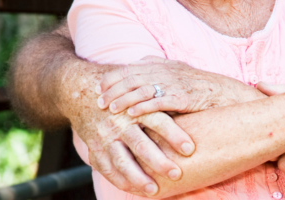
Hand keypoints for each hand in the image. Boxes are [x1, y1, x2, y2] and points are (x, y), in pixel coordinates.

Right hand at [70, 84, 194, 195]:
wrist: (85, 95)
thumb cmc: (126, 98)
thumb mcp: (142, 94)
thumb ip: (163, 103)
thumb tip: (199, 110)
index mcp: (137, 107)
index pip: (158, 120)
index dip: (174, 135)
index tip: (190, 149)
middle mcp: (120, 122)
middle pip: (141, 143)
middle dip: (159, 161)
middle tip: (177, 174)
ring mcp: (106, 137)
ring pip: (122, 160)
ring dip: (138, 177)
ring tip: (154, 190)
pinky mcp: (95, 150)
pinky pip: (108, 170)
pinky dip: (121, 181)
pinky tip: (136, 191)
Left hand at [98, 55, 256, 116]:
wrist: (226, 93)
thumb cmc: (200, 85)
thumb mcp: (178, 71)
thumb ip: (158, 66)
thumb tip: (138, 62)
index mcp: (163, 64)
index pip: (131, 68)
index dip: (113, 77)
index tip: (99, 87)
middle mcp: (167, 71)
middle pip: (133, 78)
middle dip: (114, 89)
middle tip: (99, 101)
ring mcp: (175, 84)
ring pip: (143, 89)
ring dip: (124, 99)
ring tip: (110, 109)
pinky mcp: (183, 97)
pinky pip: (159, 102)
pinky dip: (144, 107)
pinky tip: (131, 114)